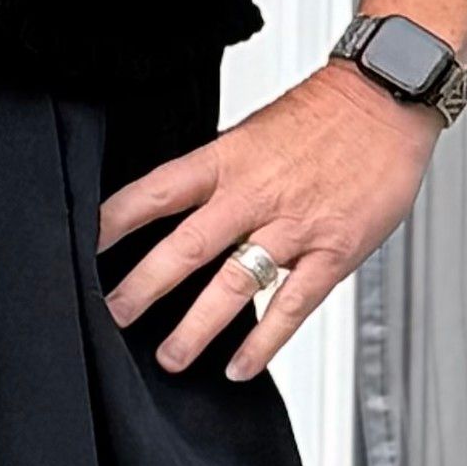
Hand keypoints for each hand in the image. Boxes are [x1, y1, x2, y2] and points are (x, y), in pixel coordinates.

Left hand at [97, 61, 442, 379]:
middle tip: (112, 317)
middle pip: (184, 247)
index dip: (113, 222)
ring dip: (195, 328)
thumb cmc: (321, 117)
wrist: (385, 100)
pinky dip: (264, 341)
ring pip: (233, 284)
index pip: (155, 193)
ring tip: (169, 358)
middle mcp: (252, 195)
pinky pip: (292, 305)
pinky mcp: (333, 252)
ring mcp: (293, 227)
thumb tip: (174, 210)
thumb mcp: (252, 134)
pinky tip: (239, 365)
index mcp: (226, 161)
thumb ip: (217, 176)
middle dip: (142, 288)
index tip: (81, 248)